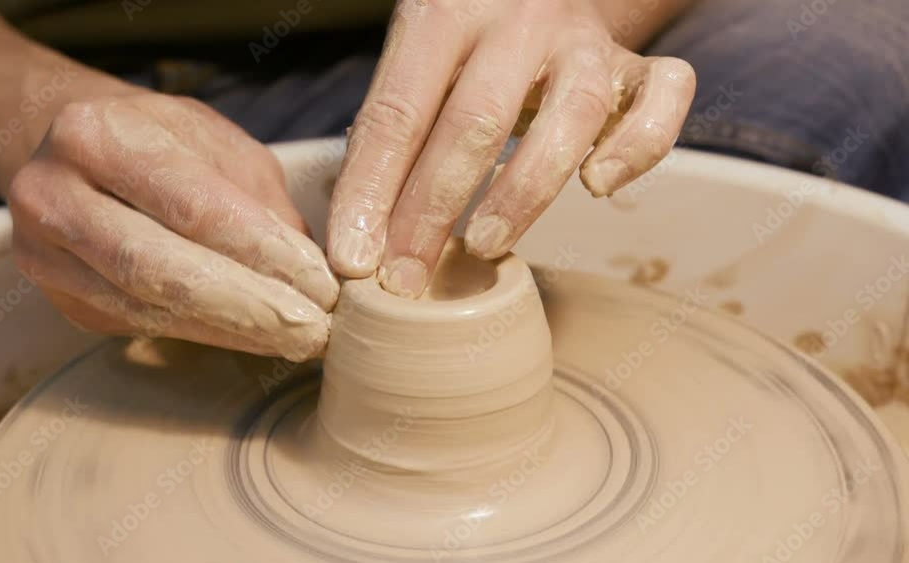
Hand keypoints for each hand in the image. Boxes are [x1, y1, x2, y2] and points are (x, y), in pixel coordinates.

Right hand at [8, 93, 338, 360]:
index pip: (192, 205)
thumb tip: (308, 266)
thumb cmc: (159, 142)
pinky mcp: (59, 296)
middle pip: (157, 266)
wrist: (74, 156)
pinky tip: (250, 339)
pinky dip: (202, 335)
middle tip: (311, 330)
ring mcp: (42, 253)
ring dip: (230, 331)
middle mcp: (51, 193)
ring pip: (144, 306)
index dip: (263, 252)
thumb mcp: (216, 142)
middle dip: (246, 305)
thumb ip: (258, 198)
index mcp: (95, 135)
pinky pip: (137, 325)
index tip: (322, 285)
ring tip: (293, 340)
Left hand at [327, 0, 694, 296]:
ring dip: (523, 191)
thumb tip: (357, 235)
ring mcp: (586, 41)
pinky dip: (636, 149)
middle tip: (405, 279)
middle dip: (432, 209)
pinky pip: (662, 101)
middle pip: (475, 120)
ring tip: (483, 246)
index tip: (352, 260)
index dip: (371, 191)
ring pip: (571, 115)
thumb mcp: (416, 68)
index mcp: (445, 13)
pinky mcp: (640, 65)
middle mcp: (519, 19)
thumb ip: (390, 134)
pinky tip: (598, 186)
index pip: (397, 111)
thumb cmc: (465, 48)